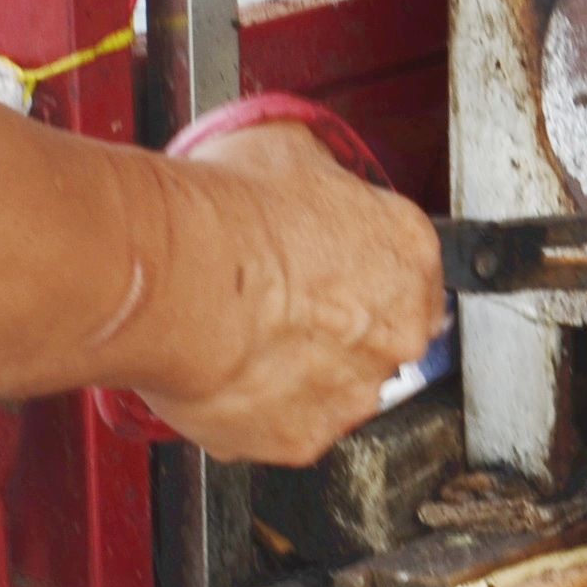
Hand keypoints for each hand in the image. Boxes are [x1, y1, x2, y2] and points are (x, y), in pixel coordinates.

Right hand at [128, 122, 445, 465]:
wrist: (176, 279)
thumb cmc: (228, 214)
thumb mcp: (287, 148)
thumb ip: (319, 174)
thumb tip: (306, 175)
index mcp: (408, 251)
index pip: (410, 267)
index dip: (362, 266)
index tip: (329, 267)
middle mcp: (398, 330)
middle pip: (381, 333)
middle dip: (336, 324)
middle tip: (279, 303)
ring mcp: (352, 391)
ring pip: (335, 386)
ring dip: (299, 369)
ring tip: (243, 336)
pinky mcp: (301, 439)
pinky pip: (283, 425)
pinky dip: (257, 408)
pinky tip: (225, 370)